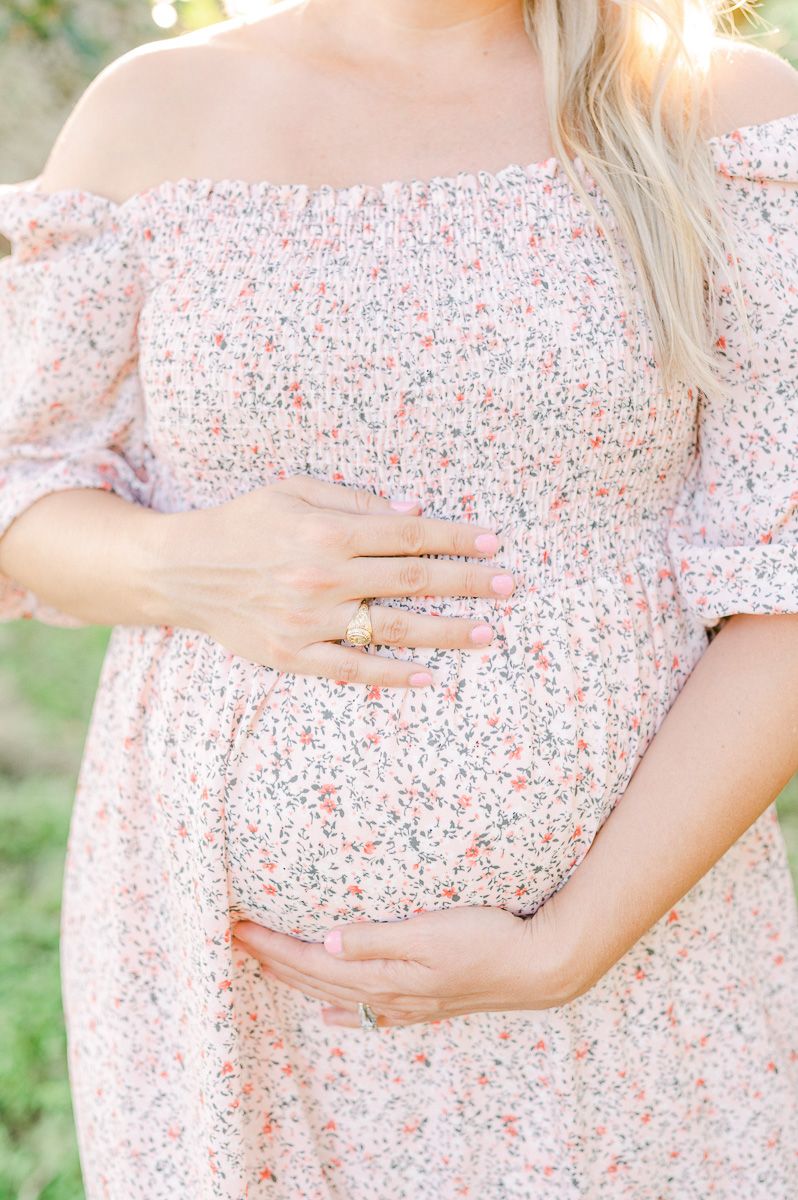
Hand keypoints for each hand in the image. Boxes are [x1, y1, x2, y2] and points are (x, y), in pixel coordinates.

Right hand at [154, 474, 514, 686]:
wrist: (180, 570)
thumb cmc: (242, 523)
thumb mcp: (292, 491)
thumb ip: (354, 501)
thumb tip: (413, 509)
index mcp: (326, 532)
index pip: (408, 534)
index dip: (455, 537)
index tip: (493, 542)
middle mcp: (322, 577)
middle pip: (412, 580)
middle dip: (467, 582)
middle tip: (509, 585)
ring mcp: (308, 621)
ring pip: (392, 629)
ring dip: (447, 631)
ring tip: (490, 633)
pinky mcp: (291, 655)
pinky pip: (351, 670)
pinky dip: (392, 675)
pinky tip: (431, 677)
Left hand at [231, 901, 577, 1029]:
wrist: (539, 966)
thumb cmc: (488, 938)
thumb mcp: (430, 930)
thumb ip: (376, 938)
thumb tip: (325, 941)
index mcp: (383, 974)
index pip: (311, 962)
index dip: (271, 947)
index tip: (237, 928)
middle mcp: (389, 994)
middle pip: (316, 981)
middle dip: (273, 962)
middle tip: (237, 940)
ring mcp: (408, 1002)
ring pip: (337, 996)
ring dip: (300, 982)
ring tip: (269, 969)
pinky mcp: (426, 1002)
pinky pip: (369, 1012)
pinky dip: (342, 1009)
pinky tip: (333, 1013)